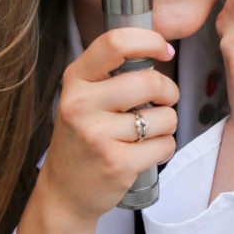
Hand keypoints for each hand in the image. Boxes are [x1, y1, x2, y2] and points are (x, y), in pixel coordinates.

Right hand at [33, 28, 178, 229]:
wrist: (64, 192)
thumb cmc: (83, 137)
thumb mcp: (85, 97)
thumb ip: (112, 72)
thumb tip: (162, 47)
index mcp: (75, 80)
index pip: (115, 43)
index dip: (150, 41)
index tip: (164, 49)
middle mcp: (81, 104)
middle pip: (150, 82)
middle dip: (169, 91)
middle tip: (164, 101)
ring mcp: (97, 135)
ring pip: (165, 116)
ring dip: (167, 124)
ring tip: (147, 133)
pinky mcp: (117, 163)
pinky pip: (165, 145)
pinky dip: (164, 148)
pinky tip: (145, 153)